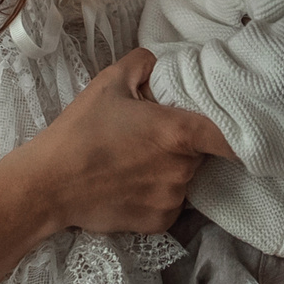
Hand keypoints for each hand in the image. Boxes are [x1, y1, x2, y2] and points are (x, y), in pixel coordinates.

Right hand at [21, 49, 218, 238]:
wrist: (49, 185)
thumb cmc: (80, 132)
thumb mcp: (108, 83)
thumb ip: (142, 63)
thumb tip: (160, 61)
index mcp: (179, 132)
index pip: (230, 134)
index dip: (234, 128)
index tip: (230, 125)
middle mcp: (183, 169)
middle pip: (201, 153)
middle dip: (185, 144)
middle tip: (152, 136)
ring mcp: (172, 199)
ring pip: (185, 178)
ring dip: (170, 169)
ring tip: (135, 162)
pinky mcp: (159, 222)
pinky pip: (170, 204)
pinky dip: (157, 194)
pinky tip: (130, 185)